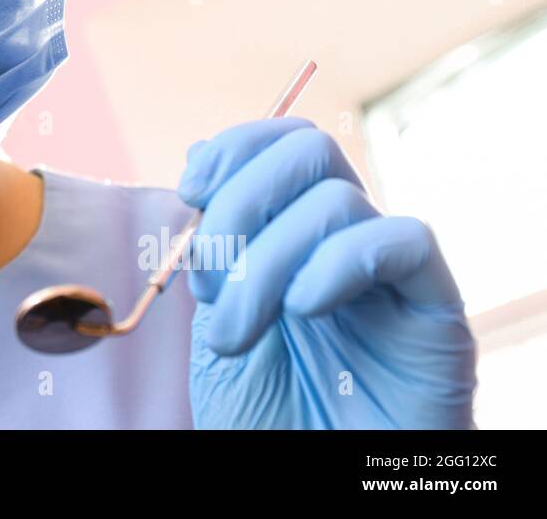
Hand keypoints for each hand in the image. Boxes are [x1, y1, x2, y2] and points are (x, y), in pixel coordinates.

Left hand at [177, 117, 476, 428]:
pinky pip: (404, 242)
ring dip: (266, 262)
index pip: (280, 143)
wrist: (303, 480)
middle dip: (240, 203)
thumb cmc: (264, 416)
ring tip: (235, 334)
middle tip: (207, 283)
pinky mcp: (433, 311)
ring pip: (337, 200)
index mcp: (293, 233)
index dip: (235, 148)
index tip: (191, 190)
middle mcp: (343, 240)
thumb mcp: (216, 316)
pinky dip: (338, 263)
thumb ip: (215, 241)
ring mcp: (388, 272)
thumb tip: (199, 151)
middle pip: (307, 151)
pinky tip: (303, 309)